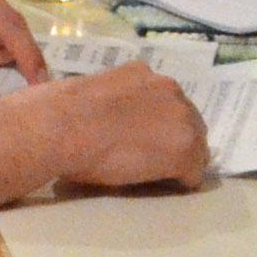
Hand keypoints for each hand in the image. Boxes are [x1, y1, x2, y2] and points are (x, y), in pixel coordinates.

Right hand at [18, 62, 210, 190]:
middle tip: (148, 156)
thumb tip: (108, 115)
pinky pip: (193, 172)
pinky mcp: (185, 150)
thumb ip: (113, 98)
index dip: (154, 122)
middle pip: (187, 120)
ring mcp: (181, 118)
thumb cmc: (62, 112)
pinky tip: (160, 184)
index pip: (164, 100)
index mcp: (142, 72)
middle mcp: (168, 88)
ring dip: (178, 156)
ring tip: (153, 171)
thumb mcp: (93, 92)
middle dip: (172, 138)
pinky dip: (180, 180)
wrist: (61, 129)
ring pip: (194, 145)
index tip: (140, 137)